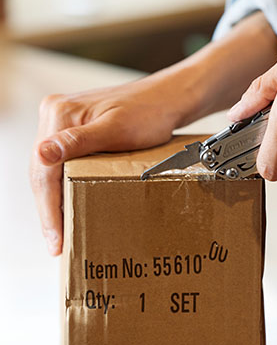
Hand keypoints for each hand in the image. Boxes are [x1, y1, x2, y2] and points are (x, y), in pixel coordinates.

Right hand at [30, 11, 276, 255]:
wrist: (169, 99)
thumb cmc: (150, 114)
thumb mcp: (117, 129)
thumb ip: (79, 142)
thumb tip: (40, 154)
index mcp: (59, 114)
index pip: (44, 169)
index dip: (49, 208)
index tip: (56, 239)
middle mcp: (56, 115)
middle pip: (43, 170)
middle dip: (50, 209)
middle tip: (57, 244)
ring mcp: (66, 121)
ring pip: (51, 168)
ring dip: (55, 200)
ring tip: (62, 232)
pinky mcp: (78, 128)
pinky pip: (64, 161)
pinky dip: (66, 185)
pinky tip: (71, 204)